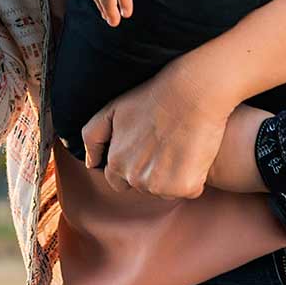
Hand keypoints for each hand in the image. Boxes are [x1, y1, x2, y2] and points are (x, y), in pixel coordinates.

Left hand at [77, 56, 231, 199]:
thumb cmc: (153, 97)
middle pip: (144, 187)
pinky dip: (195, 176)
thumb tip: (91, 164)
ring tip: (180, 147)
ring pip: (166, 190)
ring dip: (173, 176)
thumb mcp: (112, 111)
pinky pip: (190, 189)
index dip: (135, 165)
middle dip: (153, 172)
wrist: (190, 93)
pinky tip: (195, 154)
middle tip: (167, 144)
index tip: (149, 148)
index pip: (119, 182)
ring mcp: (159, 185)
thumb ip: (93, 138)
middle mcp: (134, 179)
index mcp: (116, 163)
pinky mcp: (184, 186)